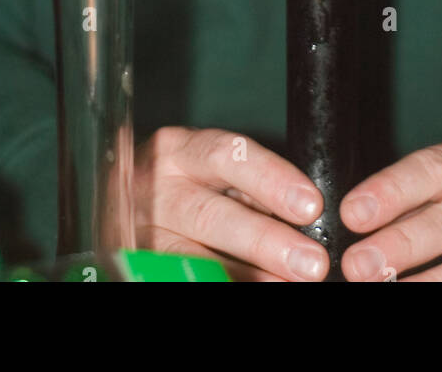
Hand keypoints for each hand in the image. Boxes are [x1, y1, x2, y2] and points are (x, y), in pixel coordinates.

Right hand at [134, 126, 328, 281]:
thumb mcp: (213, 172)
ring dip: (246, 277)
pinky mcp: (137, 265)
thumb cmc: (186, 184)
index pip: (228, 156)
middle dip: (266, 242)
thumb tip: (305, 221)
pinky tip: (249, 291)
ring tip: (286, 285)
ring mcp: (141, 233)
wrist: (129, 203)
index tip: (310, 205)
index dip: (271, 180)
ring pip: (191, 259)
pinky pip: (177, 278)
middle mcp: (154, 187)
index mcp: (180, 151)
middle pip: (211, 215)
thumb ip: (249, 190)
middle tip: (311, 263)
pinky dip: (218, 284)